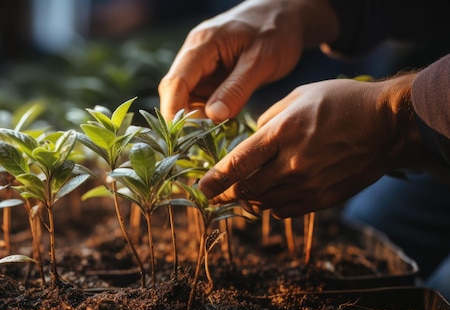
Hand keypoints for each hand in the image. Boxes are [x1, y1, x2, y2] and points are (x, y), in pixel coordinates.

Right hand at [158, 0, 338, 122]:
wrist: (286, 14)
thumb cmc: (276, 31)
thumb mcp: (261, 61)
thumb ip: (237, 89)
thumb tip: (213, 117)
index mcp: (202, 44)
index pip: (176, 82)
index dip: (174, 112)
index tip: (181, 138)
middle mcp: (194, 53)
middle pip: (175, 91)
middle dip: (183, 119)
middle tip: (199, 144)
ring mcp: (200, 64)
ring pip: (186, 97)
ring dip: (195, 118)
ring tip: (211, 138)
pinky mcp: (209, 73)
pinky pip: (199, 97)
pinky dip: (205, 113)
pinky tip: (218, 126)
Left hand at [197, 74, 430, 217]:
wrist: (387, 126)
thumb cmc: (341, 103)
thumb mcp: (299, 97)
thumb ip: (268, 120)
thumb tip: (249, 141)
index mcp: (281, 133)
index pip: (237, 164)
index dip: (214, 181)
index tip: (200, 190)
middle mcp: (291, 163)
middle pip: (246, 189)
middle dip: (227, 193)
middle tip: (217, 194)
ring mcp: (308, 184)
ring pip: (263, 203)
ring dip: (250, 199)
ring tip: (246, 191)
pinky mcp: (321, 199)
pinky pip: (284, 211)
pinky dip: (272, 205)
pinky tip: (274, 194)